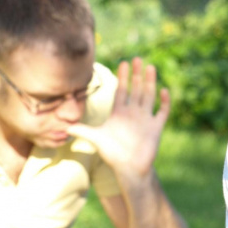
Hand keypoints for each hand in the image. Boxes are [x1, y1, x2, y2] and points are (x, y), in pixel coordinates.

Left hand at [67, 57, 169, 175]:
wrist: (129, 169)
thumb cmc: (113, 154)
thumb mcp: (96, 139)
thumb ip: (82, 130)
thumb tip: (63, 126)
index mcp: (120, 113)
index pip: (122, 90)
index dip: (123, 77)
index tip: (124, 63)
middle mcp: (133, 113)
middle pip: (136, 89)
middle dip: (137, 74)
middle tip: (138, 58)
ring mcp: (145, 119)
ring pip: (149, 96)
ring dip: (150, 82)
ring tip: (151, 67)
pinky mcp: (156, 127)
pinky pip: (162, 112)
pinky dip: (164, 102)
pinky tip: (163, 91)